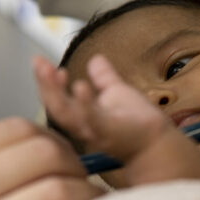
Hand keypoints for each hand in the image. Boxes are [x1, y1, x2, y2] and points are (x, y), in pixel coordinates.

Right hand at [34, 55, 199, 187]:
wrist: (160, 141)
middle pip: (55, 107)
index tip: (43, 62)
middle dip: (45, 85)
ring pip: (67, 115)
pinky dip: (84, 104)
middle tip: (38, 63)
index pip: (57, 99)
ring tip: (53, 70)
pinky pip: (92, 120)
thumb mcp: (118, 93)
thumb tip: (96, 58)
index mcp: (83, 116)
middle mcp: (84, 126)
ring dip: (56, 93)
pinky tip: (80, 85)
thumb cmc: (139, 123)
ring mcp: (95, 131)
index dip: (48, 82)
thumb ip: (105, 77)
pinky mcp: (110, 134)